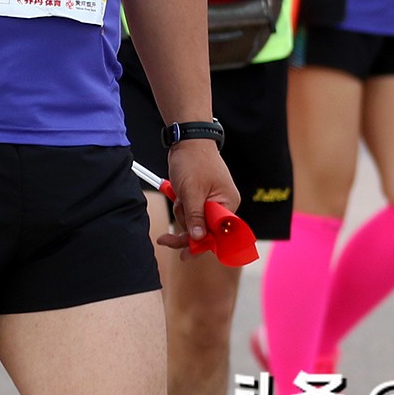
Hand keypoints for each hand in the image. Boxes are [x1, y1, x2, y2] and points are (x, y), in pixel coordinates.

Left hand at [156, 139, 242, 254]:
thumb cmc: (193, 161)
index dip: (202, 245)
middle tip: (166, 241)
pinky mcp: (202, 198)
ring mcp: (212, 201)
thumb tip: (198, 239)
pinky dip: (182, 209)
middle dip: (186, 232)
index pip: (219, 233)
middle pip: (206, 231)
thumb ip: (195, 216)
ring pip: (196, 222)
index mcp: (228, 204)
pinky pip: (191, 212)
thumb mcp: (191, 190)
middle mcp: (223, 205)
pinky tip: (177, 197)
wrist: (187, 140)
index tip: (186, 254)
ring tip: (178, 198)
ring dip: (182, 215)